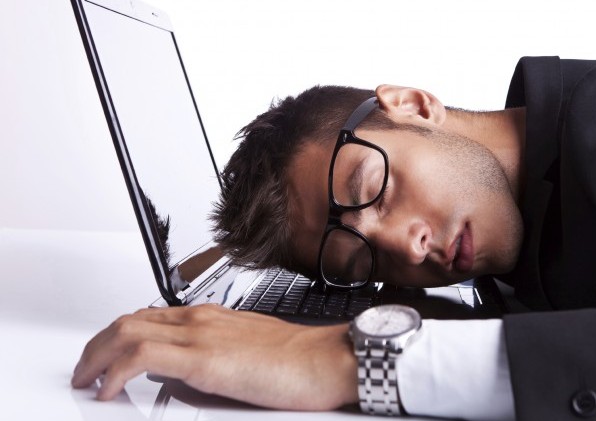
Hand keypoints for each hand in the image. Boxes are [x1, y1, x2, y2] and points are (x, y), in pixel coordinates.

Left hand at [72, 305, 357, 409]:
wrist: (326, 360)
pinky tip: (108, 390)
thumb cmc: (300, 360)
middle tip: (85, 369)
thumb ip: (215, 358)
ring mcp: (201, 335)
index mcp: (212, 318)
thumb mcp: (249, 353)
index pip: (150, 317)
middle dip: (97, 345)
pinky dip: (114, 372)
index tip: (105, 356)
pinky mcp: (204, 359)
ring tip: (86, 379)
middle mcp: (201, 319)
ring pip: (127, 331)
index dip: (118, 336)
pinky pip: (141, 357)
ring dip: (97, 356)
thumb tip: (185, 377)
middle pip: (129, 320)